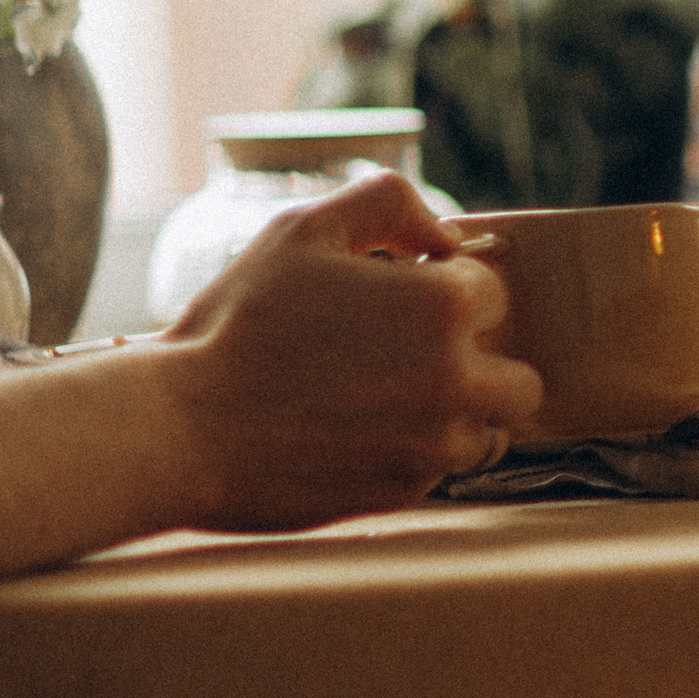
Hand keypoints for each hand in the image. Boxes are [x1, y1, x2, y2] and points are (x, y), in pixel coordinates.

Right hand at [161, 166, 546, 530]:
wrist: (181, 430)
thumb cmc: (239, 324)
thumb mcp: (305, 230)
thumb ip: (387, 203)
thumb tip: (442, 236)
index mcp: (444, 306)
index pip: (491, 292)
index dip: (442, 288)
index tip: (394, 301)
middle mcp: (459, 380)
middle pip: (518, 375)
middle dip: (475, 361)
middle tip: (407, 358)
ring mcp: (435, 445)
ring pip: (489, 430)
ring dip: (456, 415)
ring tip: (385, 401)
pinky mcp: (407, 494)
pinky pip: (443, 470)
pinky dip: (416, 453)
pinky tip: (357, 434)